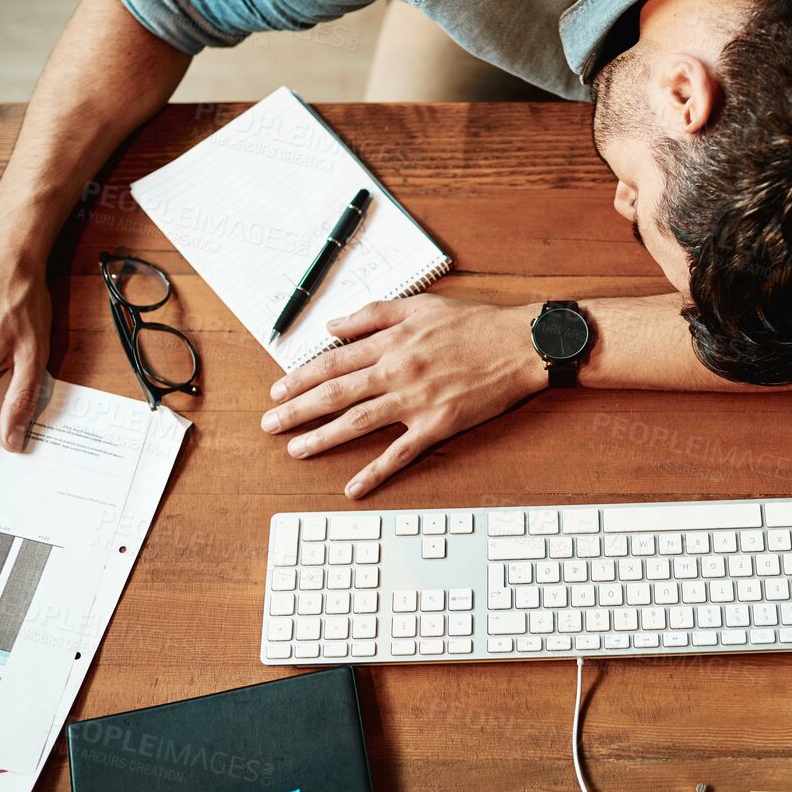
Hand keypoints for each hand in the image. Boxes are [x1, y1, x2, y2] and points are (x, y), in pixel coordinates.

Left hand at [261, 296, 546, 498]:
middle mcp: (397, 371)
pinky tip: (354, 487)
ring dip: (323, 438)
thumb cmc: (475, 323)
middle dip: (296, 409)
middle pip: (334, 393)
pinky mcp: (438, 424)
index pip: (333, 361)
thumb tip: (332, 326)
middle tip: (269, 424)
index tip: (277, 389)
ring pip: (358, 422)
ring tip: (296, 450)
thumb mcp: (420, 304)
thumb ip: (373, 313)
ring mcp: (416, 401)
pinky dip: (376, 472)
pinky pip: (401, 453)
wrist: (522, 344)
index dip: (299, 376)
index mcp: (391, 341)